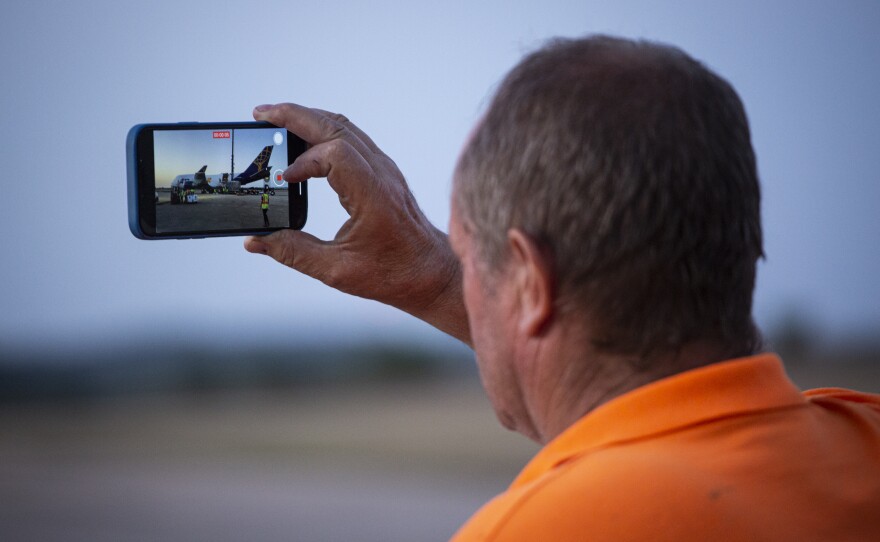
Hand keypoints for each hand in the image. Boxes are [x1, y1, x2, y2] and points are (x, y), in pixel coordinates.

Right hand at [244, 103, 469, 344]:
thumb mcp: (337, 270)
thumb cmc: (393, 273)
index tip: (284, 180)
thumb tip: (255, 242)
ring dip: (308, 118)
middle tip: (259, 114)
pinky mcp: (383, 171)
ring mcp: (384, 168)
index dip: (303, 161)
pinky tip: (302, 139)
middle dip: (294, 115)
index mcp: (373, 195)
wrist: (432, 271)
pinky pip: (351, 138)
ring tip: (274, 120)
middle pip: (335, 127)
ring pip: (344, 127)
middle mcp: (381, 173)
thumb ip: (294, 253)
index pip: (335, 155)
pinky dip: (323, 131)